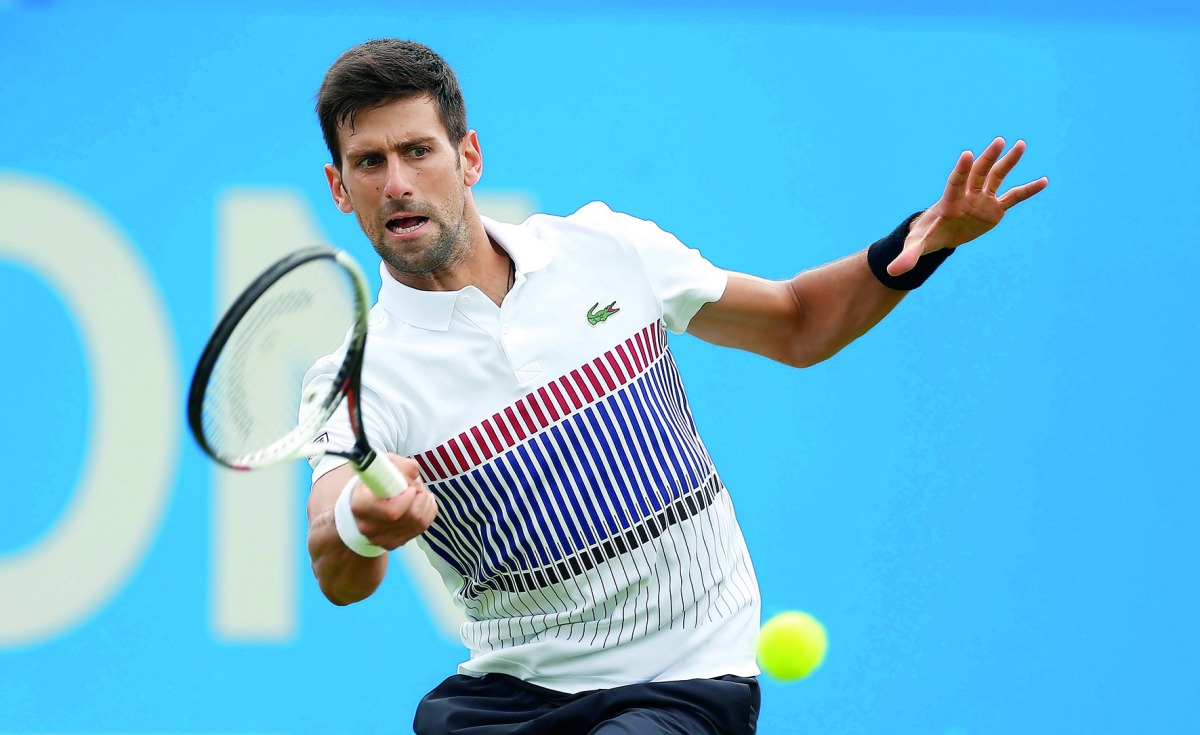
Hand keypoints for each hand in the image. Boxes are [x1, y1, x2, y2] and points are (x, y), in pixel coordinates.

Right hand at [349, 455, 437, 549]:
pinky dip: (427, 512)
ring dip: (426, 503)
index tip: (410, 486)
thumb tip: (415, 476)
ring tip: (418, 491)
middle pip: (411, 516)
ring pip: (419, 523)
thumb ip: (401, 466)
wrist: (363, 501)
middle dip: (421, 496)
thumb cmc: (374, 479)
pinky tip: (420, 502)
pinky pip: (421, 528)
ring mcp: (380, 539)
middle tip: (416, 485)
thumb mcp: (384, 464)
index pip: (392, 511)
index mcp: (361, 504)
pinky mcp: (392, 543)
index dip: (408, 498)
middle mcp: (368, 526)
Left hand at [889, 137, 1047, 275]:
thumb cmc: (926, 236)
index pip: (955, 183)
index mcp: (949, 202)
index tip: (967, 155)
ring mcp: (982, 199)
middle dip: (987, 159)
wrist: (939, 234)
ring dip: (1008, 162)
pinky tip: (1043, 181)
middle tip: (999, 141)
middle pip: (978, 174)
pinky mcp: (994, 208)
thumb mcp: (917, 246)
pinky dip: (1027, 191)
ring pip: (996, 177)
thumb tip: (893, 272)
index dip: (961, 170)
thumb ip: (908, 256)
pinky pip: (1013, 197)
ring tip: (1020, 144)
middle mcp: (967, 196)